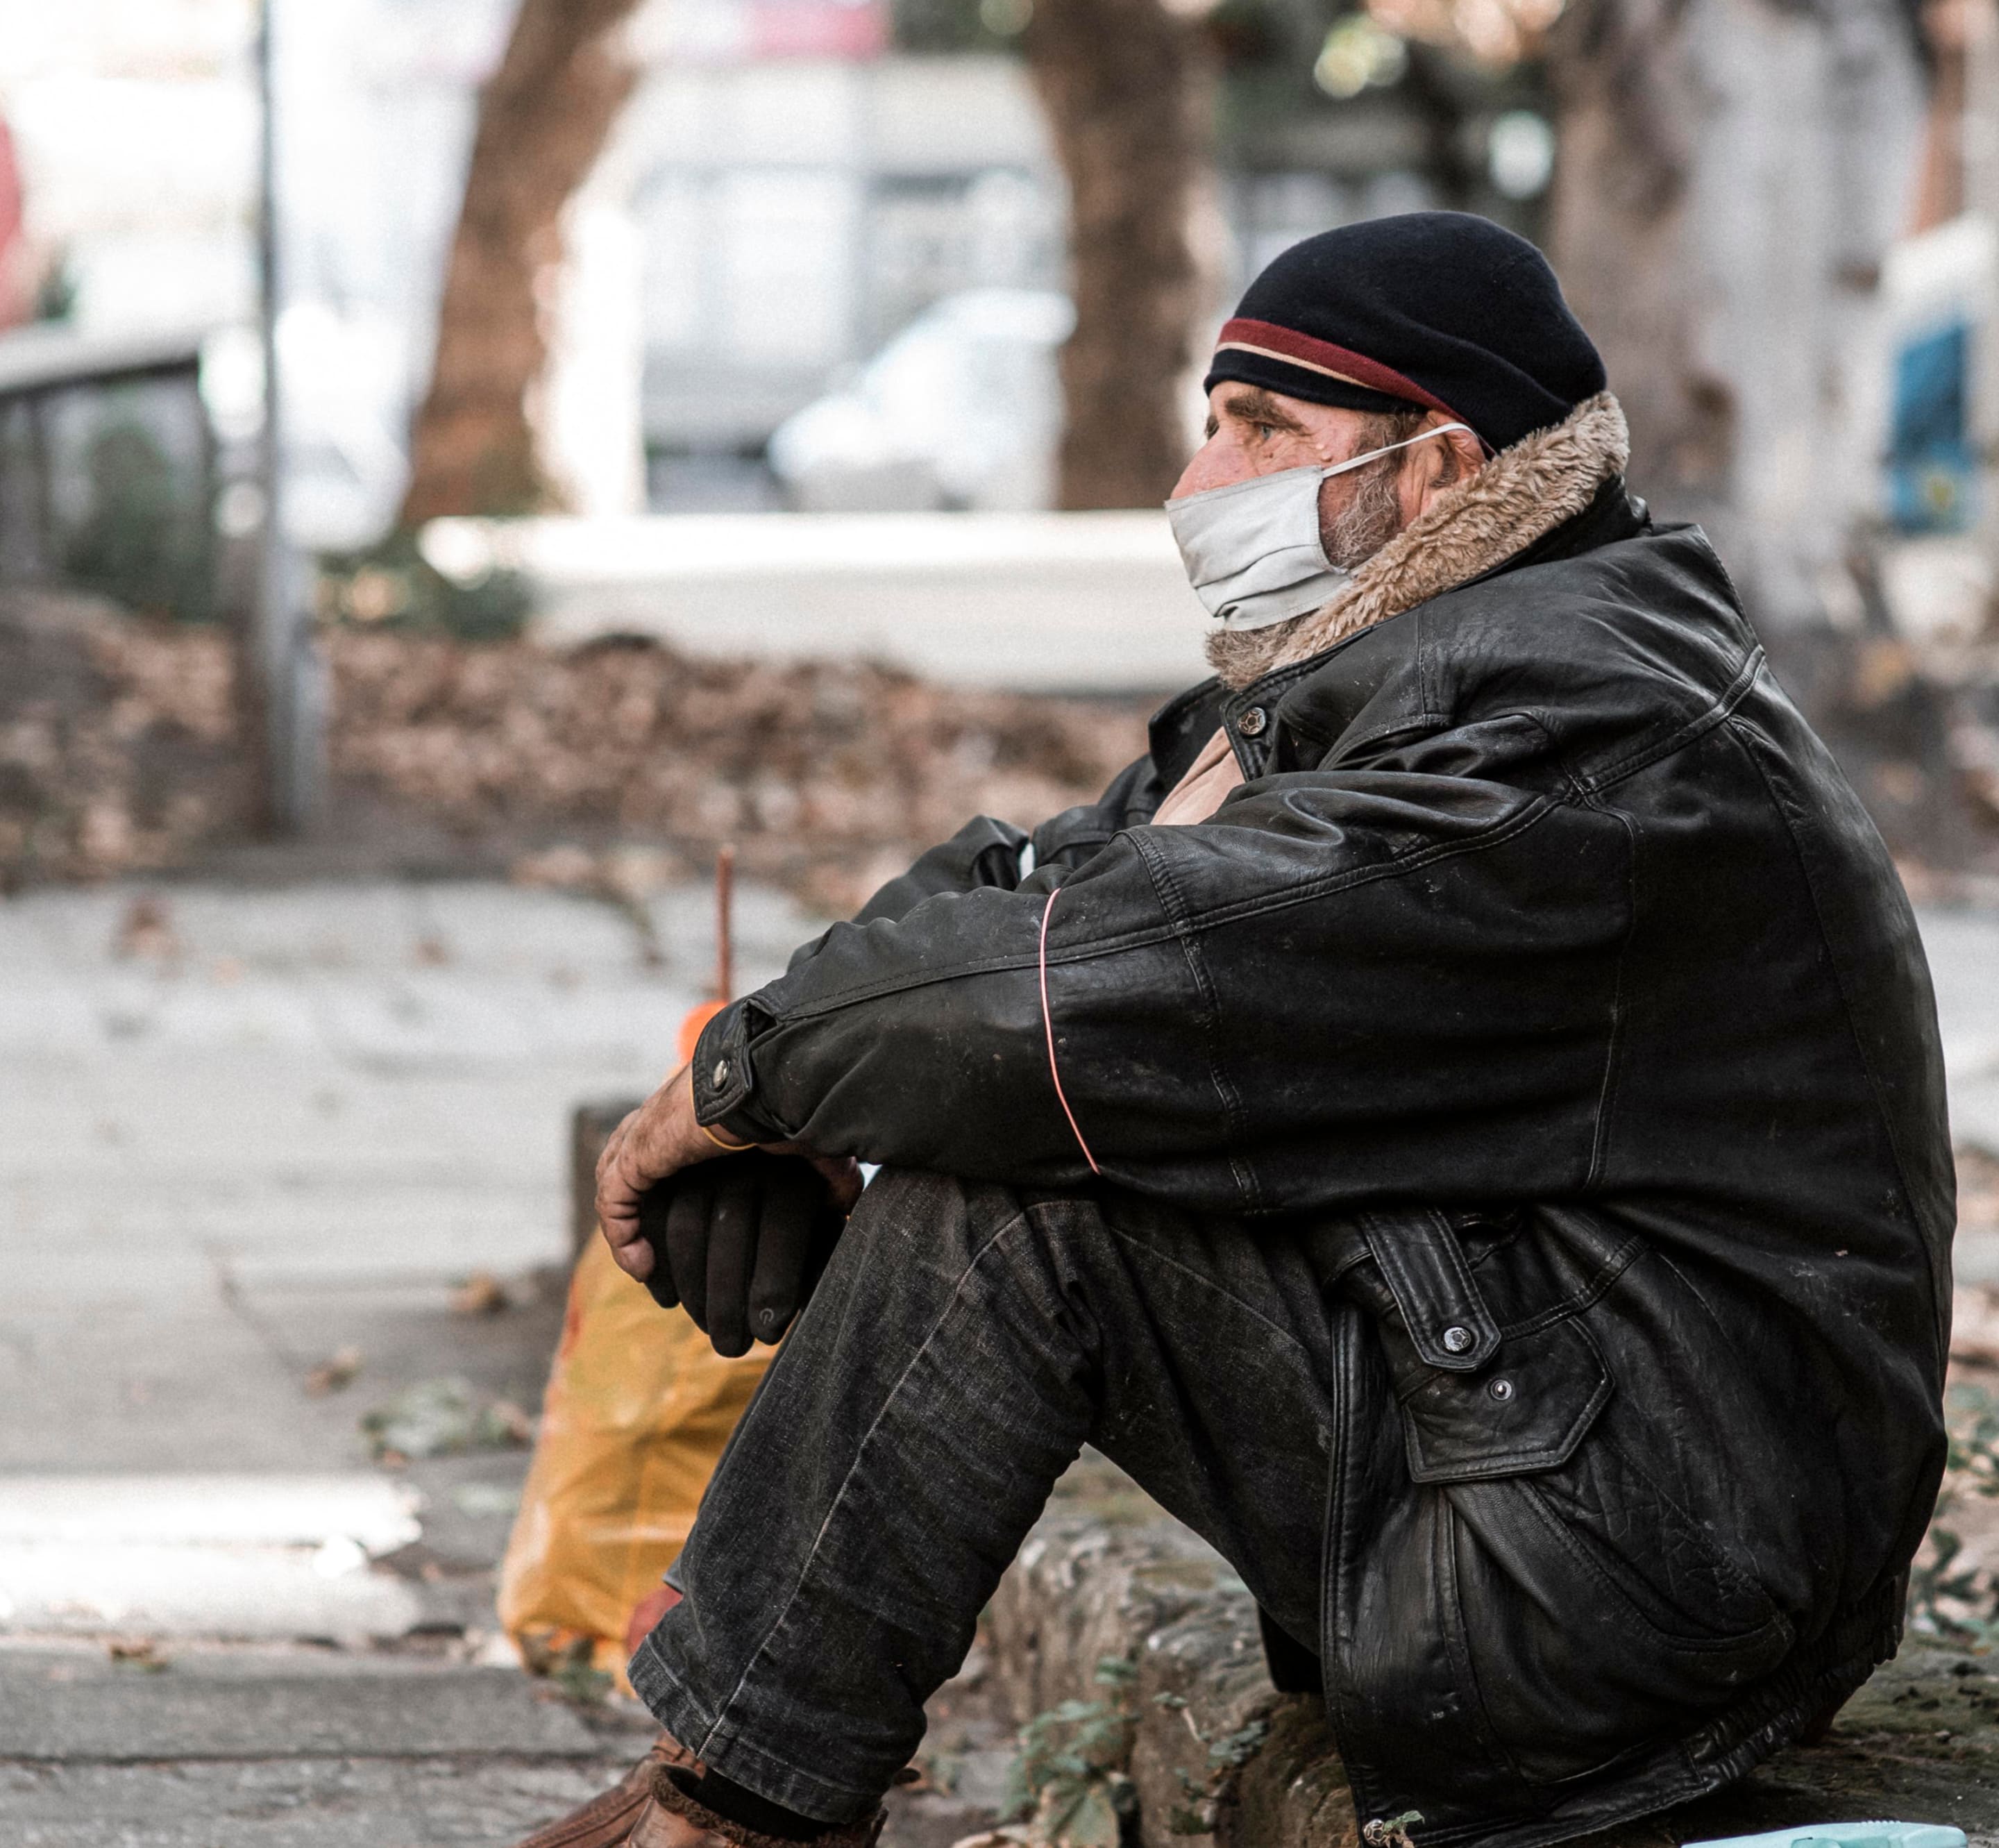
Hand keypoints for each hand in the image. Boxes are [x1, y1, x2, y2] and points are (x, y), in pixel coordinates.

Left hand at [595, 1065, 863, 1288]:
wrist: (772, 1080)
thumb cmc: (795, 1101)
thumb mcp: (814, 1144)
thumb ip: (829, 1173)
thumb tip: (847, 1203)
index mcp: (700, 1109)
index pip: (667, 1144)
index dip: (671, 1185)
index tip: (690, 1228)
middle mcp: (668, 1115)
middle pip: (631, 1160)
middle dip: (637, 1204)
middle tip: (654, 1250)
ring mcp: (649, 1131)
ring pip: (615, 1179)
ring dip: (626, 1223)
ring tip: (647, 1265)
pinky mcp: (641, 1151)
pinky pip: (614, 1199)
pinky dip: (623, 1234)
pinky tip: (642, 1266)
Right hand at [638, 1152, 848, 1354]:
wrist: (757, 1143)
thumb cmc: (808, 1193)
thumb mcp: (826, 1215)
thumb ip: (824, 1247)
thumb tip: (820, 1297)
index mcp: (794, 1159)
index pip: (784, 1225)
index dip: (775, 1284)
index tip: (769, 1333)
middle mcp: (750, 1151)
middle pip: (729, 1231)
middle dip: (727, 1302)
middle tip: (731, 1348)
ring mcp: (706, 1153)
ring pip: (685, 1225)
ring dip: (691, 1289)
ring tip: (706, 1329)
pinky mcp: (668, 1161)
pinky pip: (653, 1213)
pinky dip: (656, 1262)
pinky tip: (668, 1300)